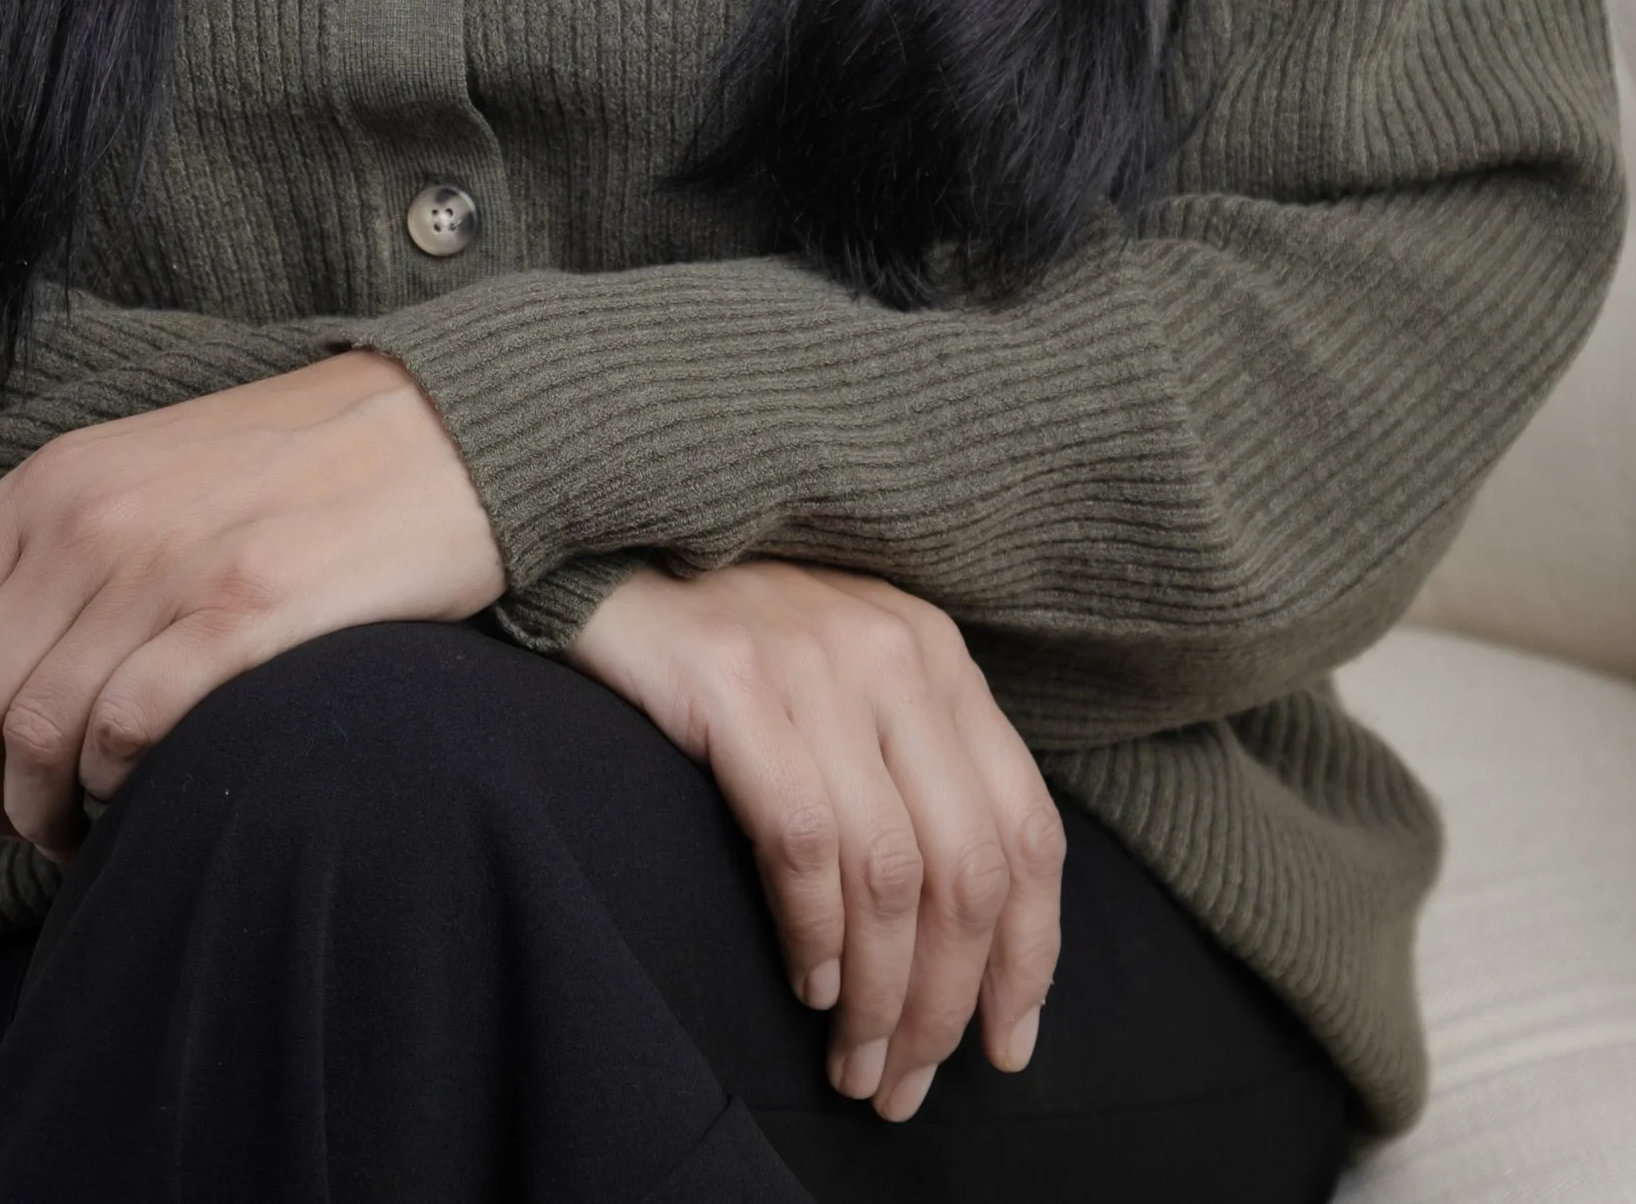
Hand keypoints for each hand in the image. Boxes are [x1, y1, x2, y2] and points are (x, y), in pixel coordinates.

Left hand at [0, 352, 505, 848]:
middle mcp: (89, 519)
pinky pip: (126, 735)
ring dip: (39, 813)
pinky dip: (116, 793)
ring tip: (76, 829)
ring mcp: (164, 565)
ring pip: (34, 735)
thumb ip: (53, 550)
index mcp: (50, 483)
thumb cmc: (285, 469)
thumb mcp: (139, 473)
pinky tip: (143, 798)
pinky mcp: (244, 614)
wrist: (436, 428)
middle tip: (16, 823)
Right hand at [570, 561, 1060, 1121]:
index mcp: (939, 656)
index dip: (1028, 953)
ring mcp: (817, 662)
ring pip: (889, 873)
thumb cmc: (735, 644)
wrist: (606, 551)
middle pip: (964, 867)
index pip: (1026, 828)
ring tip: (855, 1062)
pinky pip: (802, 840)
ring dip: (880, 995)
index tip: (1007, 1044)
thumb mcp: (851, 685)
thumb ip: (914, 773)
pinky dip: (814, 932)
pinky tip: (807, 982)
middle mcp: (896, 652)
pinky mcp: (734, 681)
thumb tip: (973, 939)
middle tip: (908, 1084)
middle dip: (946, 1001)